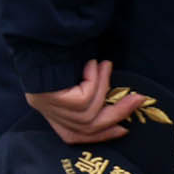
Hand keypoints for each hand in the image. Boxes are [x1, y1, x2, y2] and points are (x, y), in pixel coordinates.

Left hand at [27, 58, 142, 146]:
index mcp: (49, 110)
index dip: (100, 135)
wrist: (35, 38)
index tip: (123, 130)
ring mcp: (48, 107)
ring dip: (104, 88)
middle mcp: (47, 111)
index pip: (73, 135)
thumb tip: (116, 102)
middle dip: (117, 114)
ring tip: (106, 66)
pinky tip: (92, 65)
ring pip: (89, 112)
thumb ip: (87, 93)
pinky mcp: (53, 100)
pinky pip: (84, 98)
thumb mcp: (73, 79)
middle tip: (138, 99)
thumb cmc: (55, 54)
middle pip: (87, 127)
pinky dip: (94, 82)